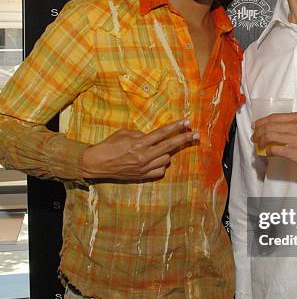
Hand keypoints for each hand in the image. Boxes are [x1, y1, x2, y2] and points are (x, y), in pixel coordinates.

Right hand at [80, 118, 197, 179]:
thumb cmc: (109, 145)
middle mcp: (144, 155)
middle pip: (170, 146)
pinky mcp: (142, 176)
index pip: (162, 133)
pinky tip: (155, 161)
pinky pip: (160, 171)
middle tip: (196, 134)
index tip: (187, 122)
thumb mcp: (124, 133)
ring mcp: (144, 167)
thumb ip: (141, 135)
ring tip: (158, 149)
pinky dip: (160, 165)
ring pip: (166, 159)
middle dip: (184, 139)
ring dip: (166, 153)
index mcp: (140, 143)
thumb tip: (152, 137)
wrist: (97, 164)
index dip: (176, 127)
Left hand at [252, 112, 296, 171]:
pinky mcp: (295, 152)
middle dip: (258, 132)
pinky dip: (268, 151)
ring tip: (258, 144)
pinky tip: (268, 152)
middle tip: (255, 137)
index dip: (261, 122)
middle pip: (269, 126)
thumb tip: (274, 127)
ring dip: (260, 141)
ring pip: (270, 136)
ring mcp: (296, 139)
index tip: (256, 126)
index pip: (274, 117)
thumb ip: (293, 122)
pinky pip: (275, 149)